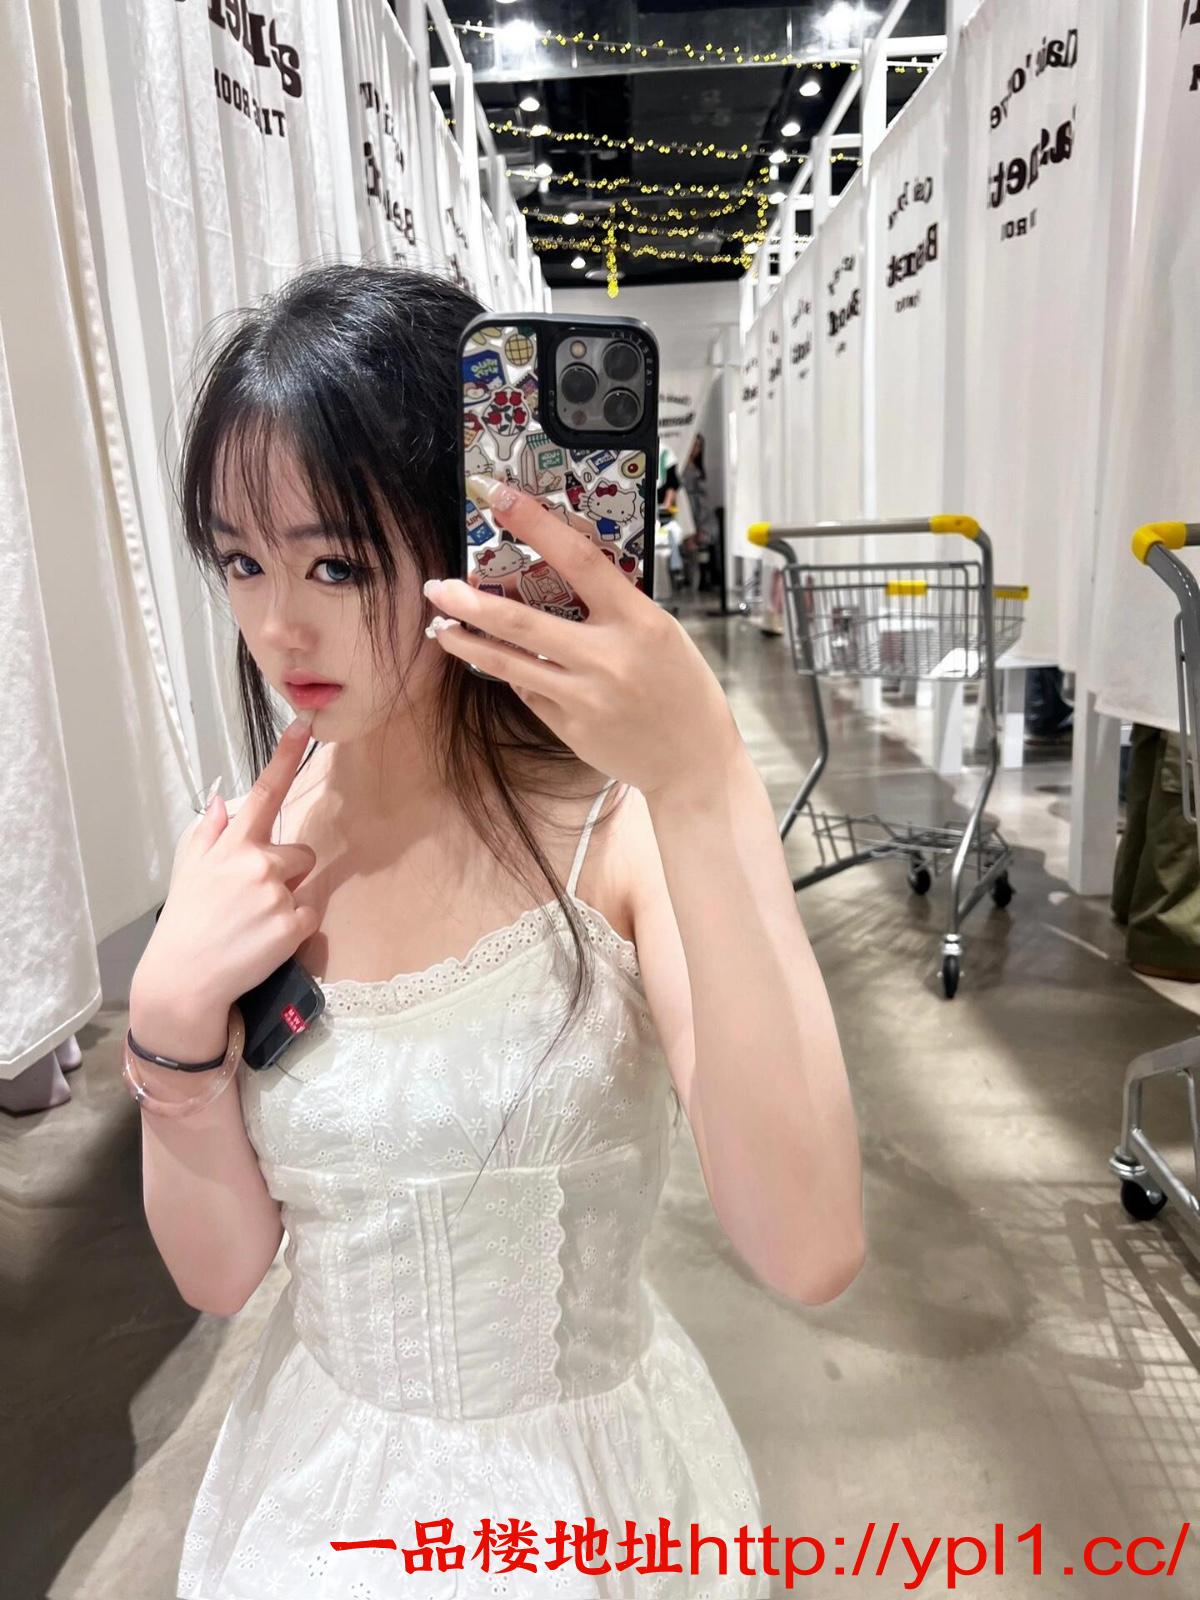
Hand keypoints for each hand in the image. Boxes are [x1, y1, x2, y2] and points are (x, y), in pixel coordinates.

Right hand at [130, 716, 320, 1045]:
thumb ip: (207, 833)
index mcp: (231, 845)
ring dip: (291, 898)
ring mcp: (276, 895)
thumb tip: (220, 802)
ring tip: (255, 922)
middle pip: (301, 851)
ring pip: (307, 883)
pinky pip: (311, 915)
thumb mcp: (187, 871)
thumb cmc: (186, 922)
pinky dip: (296, 928)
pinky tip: (266, 940)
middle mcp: (256, 863)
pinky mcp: (292, 926)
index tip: (304, 727)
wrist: (184, 980)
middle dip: (287, 871)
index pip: (263, 794)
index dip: (284, 758)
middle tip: (253, 899)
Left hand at [423, 476, 743, 799]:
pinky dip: (513, 674)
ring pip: (509, 663)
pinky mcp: (569, 727)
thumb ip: (614, 606)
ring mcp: (584, 697)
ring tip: (442, 626)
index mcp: (637, 620)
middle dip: (469, 602)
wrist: (694, 760)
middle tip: (436, 587)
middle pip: (521, 621)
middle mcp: (607, 657)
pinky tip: (502, 664)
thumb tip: (556, 577)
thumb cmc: (681, 686)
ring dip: (468, 642)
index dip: (535, 525)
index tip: (500, 498)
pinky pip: (529, 692)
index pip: (578, 559)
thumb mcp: (660, 632)